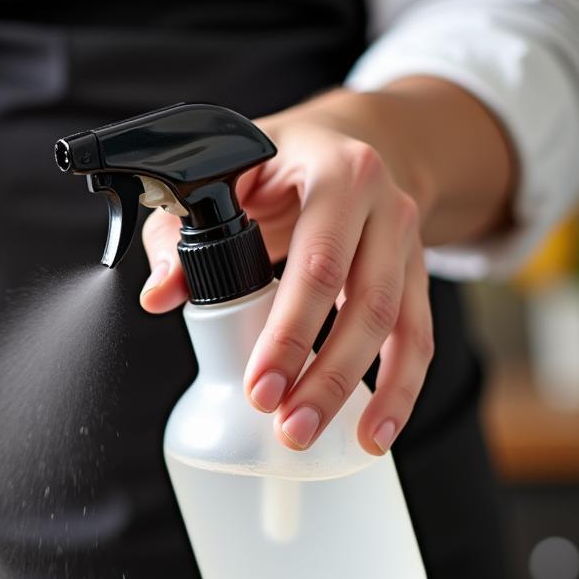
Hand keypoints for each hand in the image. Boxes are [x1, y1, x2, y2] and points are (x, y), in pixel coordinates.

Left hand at [139, 90, 436, 455]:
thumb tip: (160, 296)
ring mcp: (408, 242)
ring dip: (362, 392)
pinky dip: (401, 389)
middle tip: (287, 427)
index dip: (290, 332)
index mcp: (337, 173)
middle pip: (365, 302)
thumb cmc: (274, 164)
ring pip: (399, 326)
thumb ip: (178, 232)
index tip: (258, 388)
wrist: (350, 140)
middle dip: (325, 376)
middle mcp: (385, 206)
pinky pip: (419, 337)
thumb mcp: (223, 176)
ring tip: (321, 438)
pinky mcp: (417, 275)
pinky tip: (376, 433)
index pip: (318, 263)